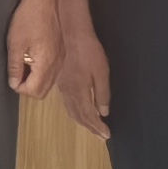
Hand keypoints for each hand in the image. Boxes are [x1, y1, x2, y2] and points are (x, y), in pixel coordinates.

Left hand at [4, 0, 61, 97]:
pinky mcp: (60, 52)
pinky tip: (31, 59)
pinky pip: (52, 71)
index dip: (19, 87)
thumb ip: (14, 67)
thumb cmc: (28, 18)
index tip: (11, 77)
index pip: (34, 91)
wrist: (42, 0)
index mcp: (46, 63)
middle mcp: (57, 63)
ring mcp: (60, 58)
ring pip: (48, 82)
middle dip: (28, 87)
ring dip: (34, 80)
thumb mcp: (15, 44)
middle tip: (16, 74)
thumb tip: (13, 83)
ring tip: (22, 65)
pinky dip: (41, 72)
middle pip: (43, 91)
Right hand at [57, 17, 110, 137]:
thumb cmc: (88, 50)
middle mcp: (69, 92)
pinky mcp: (60, 81)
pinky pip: (67, 102)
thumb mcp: (101, 71)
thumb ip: (102, 93)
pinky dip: (75, 111)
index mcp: (79, 91)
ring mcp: (63, 87)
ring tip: (91, 127)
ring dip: (82, 121)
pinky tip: (79, 110)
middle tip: (100, 135)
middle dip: (90, 127)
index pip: (89, 115)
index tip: (106, 135)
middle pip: (79, 116)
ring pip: (72, 110)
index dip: (97, 127)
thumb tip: (103, 111)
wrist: (70, 33)